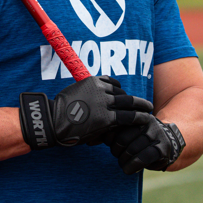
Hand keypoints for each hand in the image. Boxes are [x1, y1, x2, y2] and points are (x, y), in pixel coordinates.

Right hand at [19, 76, 153, 148]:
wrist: (53, 121)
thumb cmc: (60, 110)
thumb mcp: (74, 93)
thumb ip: (87, 94)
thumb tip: (95, 103)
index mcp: (92, 81)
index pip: (113, 83)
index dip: (120, 91)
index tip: (125, 97)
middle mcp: (101, 89)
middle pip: (122, 93)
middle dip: (133, 100)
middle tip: (146, 104)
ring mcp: (105, 103)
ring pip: (128, 103)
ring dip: (140, 107)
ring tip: (149, 110)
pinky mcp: (107, 118)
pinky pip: (128, 116)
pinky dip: (139, 117)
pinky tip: (146, 118)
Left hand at [106, 117, 184, 174]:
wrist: (168, 142)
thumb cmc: (140, 137)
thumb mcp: (127, 129)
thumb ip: (113, 131)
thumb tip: (92, 139)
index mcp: (135, 114)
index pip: (115, 126)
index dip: (108, 138)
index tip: (109, 144)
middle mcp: (146, 121)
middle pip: (122, 139)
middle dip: (116, 151)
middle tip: (117, 155)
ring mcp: (155, 134)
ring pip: (132, 149)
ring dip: (123, 161)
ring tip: (122, 163)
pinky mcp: (162, 148)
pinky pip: (144, 157)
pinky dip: (133, 166)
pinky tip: (128, 170)